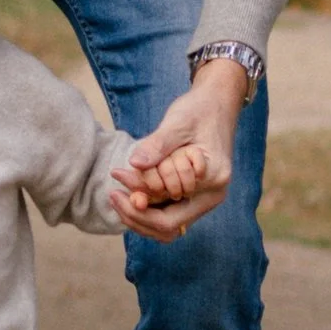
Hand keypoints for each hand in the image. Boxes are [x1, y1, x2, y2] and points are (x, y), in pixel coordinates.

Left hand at [113, 57, 249, 241]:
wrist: (217, 102)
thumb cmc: (199, 109)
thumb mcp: (177, 123)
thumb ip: (157, 145)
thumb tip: (134, 163)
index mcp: (213, 181)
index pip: (171, 218)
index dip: (140, 212)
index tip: (116, 192)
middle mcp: (211, 196)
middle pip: (168, 227)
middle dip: (137, 215)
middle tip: (113, 195)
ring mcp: (204, 196)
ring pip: (168, 223)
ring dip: (141, 213)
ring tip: (118, 194)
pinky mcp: (194, 191)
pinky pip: (169, 209)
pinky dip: (149, 204)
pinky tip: (130, 189)